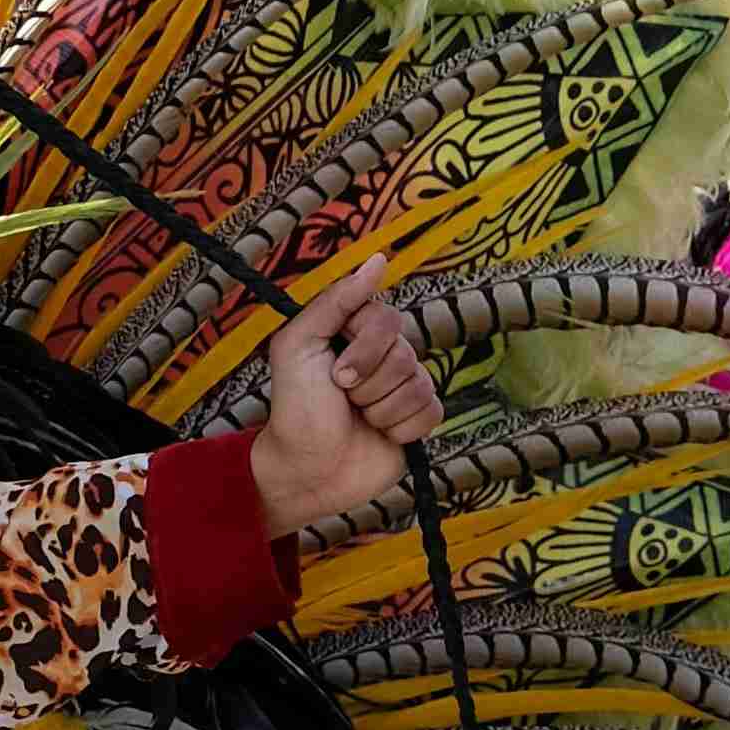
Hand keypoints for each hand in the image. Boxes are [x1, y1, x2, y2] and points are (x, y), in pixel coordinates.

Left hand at [249, 253, 444, 536]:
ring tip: (358, 419)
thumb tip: (378, 259)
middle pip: (406, 353)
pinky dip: (402, 428)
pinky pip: (433, 411)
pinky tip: (380, 435)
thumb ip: (336, 301)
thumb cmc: (296, 408)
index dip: (365, 350)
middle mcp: (382, 355)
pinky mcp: (418, 419)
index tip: (336, 374)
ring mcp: (403, 386)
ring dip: (381, 409)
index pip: (387, 320)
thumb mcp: (298, 345)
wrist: (307, 470)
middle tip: (343, 398)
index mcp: (354, 332)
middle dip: (369, 384)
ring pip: (420, 385)